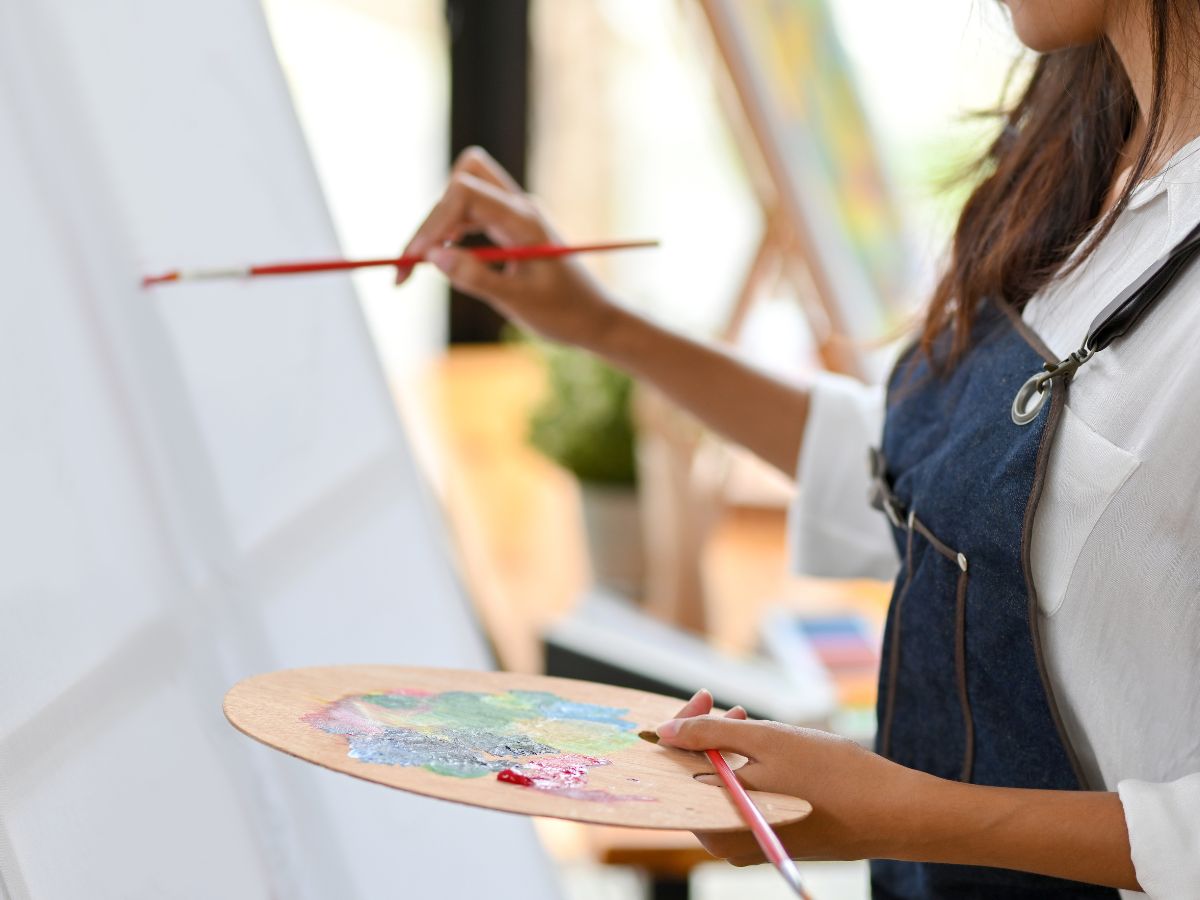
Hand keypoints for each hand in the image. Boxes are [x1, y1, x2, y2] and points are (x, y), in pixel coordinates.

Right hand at [398, 146, 618, 346]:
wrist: (597, 319)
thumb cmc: (564, 313)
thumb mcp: (517, 301)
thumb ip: (474, 277)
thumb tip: (432, 257)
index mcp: (524, 220)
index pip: (464, 193)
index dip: (433, 221)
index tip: (415, 258)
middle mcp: (520, 208)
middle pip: (463, 180)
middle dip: (433, 216)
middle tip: (412, 262)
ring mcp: (517, 215)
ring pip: (465, 194)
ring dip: (440, 223)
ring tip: (419, 264)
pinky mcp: (513, 228)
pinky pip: (473, 214)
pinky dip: (452, 232)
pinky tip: (443, 259)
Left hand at [658, 701, 924, 864]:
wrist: (892, 813)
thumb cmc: (831, 775)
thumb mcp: (766, 742)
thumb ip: (710, 735)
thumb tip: (664, 732)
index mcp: (714, 822)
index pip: (677, 767)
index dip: (685, 724)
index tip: (704, 695)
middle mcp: (725, 841)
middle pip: (697, 776)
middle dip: (709, 736)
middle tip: (735, 708)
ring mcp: (747, 842)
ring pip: (721, 785)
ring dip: (729, 749)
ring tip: (753, 723)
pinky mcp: (768, 837)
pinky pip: (742, 798)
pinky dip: (747, 770)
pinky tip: (768, 750)